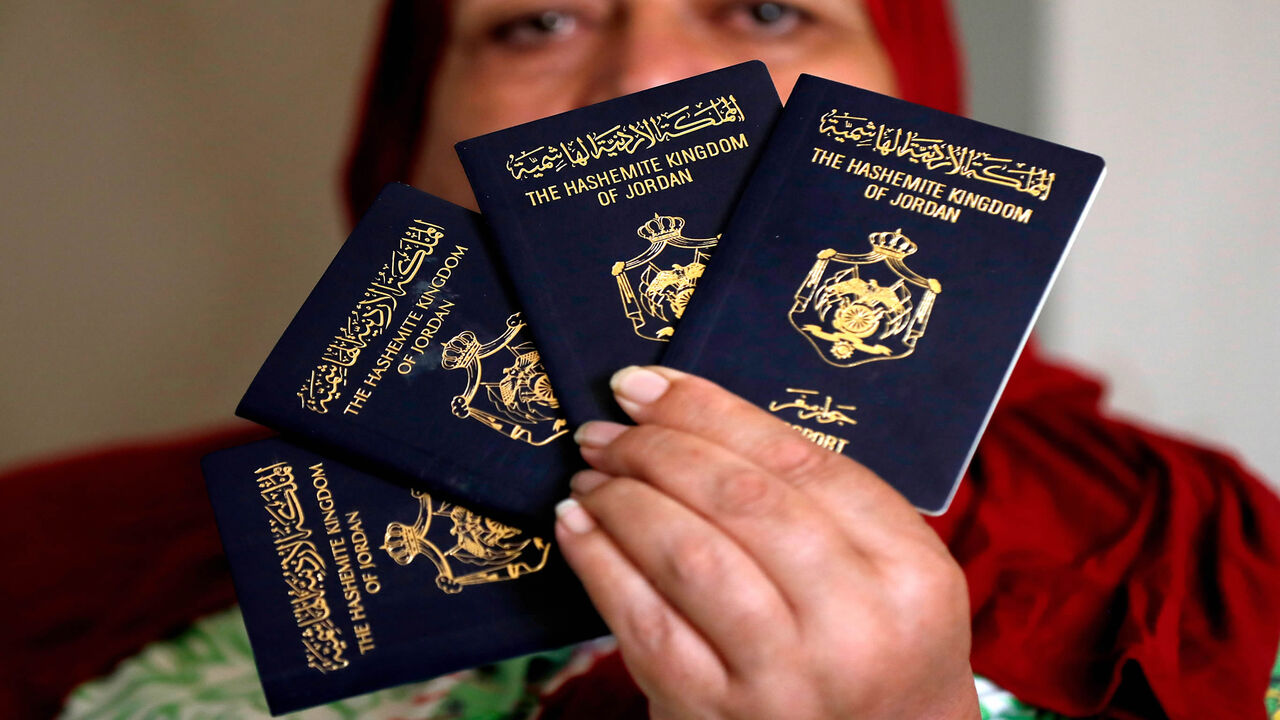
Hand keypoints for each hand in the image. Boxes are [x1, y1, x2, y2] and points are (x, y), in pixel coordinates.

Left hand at [554, 366, 978, 719]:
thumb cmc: (875, 651)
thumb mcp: (887, 573)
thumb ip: (819, 502)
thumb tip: (693, 417)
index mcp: (909, 571)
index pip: (800, 461)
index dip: (711, 410)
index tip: (651, 383)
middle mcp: (855, 625)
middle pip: (741, 498)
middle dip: (659, 446)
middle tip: (606, 428)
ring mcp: (784, 679)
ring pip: (688, 553)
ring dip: (623, 497)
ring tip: (591, 474)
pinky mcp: (716, 716)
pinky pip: (644, 621)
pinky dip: (599, 561)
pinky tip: (578, 526)